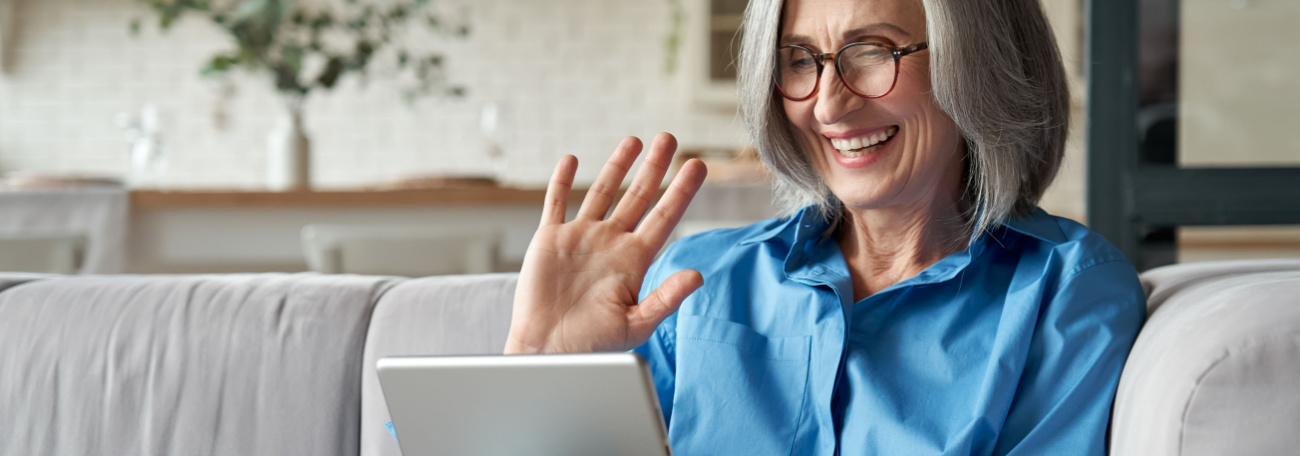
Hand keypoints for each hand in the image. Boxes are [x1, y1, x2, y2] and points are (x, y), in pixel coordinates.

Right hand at [504, 133, 707, 353]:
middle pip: (638, 196)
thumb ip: (666, 298)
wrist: (548, 351)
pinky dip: (562, 181)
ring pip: (602, 192)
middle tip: (669, 138)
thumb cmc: (594, 345)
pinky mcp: (550, 239)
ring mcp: (581, 238)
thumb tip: (697, 276)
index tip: (698, 165)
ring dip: (616, 166)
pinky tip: (572, 160)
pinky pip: (556, 203)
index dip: (681, 191)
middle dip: (654, 167)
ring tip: (633, 141)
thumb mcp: (636, 324)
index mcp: (635, 260)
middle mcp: (611, 243)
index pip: (664, 217)